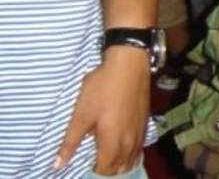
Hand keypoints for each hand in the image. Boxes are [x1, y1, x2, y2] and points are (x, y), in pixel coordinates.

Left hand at [54, 46, 150, 173]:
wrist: (129, 65)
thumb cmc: (102, 88)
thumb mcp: (81, 114)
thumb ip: (71, 142)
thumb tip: (58, 164)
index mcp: (112, 143)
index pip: (105, 171)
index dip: (94, 172)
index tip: (85, 166)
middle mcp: (129, 143)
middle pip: (121, 168)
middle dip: (108, 171)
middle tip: (95, 163)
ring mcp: (140, 132)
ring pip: (132, 159)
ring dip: (121, 164)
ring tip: (108, 159)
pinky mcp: (145, 122)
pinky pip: (139, 147)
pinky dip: (131, 153)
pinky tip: (124, 147)